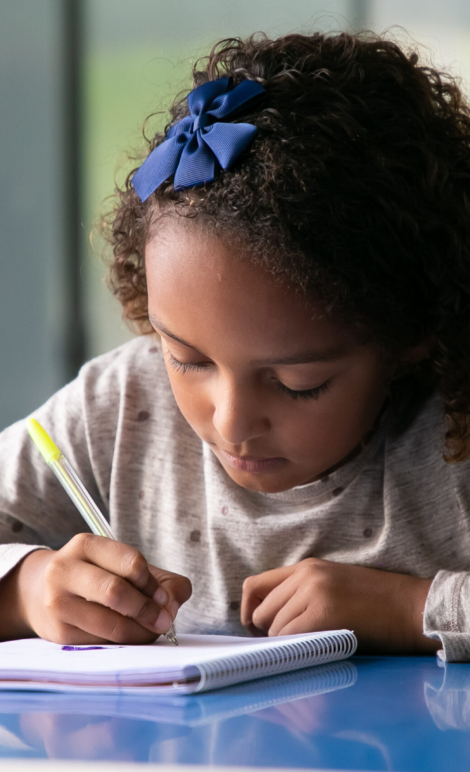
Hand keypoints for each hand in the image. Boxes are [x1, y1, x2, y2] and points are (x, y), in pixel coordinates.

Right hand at [1, 533, 190, 643]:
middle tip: (164, 621)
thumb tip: (174, 603)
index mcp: (86, 545)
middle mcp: (65, 570)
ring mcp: (58, 603)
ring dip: (140, 632)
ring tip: (151, 631)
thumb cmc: (95, 576)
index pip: (131, 562)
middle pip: (116, 592)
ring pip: (110, 624)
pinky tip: (130, 636)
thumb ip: (159, 579)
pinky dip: (124, 643)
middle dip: (148, 610)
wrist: (40, 592)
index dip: (153, 584)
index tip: (166, 598)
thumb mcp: (122, 565)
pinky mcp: (59, 633)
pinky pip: (102, 643)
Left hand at [241, 558, 439, 653]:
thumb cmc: (375, 603)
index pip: (255, 585)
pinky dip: (293, 650)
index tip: (256, 630)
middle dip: (266, 634)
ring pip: (273, 628)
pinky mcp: (323, 614)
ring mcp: (313, 592)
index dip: (248, 611)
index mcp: (306, 567)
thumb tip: (268, 621)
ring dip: (284, 645)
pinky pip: (290, 637)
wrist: (409, 606)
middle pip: (260, 611)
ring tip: (306, 649)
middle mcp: (306, 575)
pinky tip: (310, 652)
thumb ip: (301, 593)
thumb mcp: (332, 585)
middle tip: (283, 647)